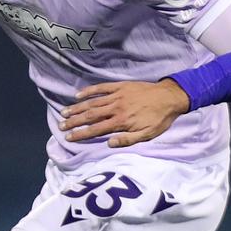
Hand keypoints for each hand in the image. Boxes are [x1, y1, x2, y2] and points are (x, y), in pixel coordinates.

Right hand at [59, 79, 189, 147]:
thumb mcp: (147, 135)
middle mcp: (115, 108)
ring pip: (92, 102)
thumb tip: (109, 144)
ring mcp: (117, 96)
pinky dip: (89, 91)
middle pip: (90, 116)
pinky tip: (78, 95)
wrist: (170, 97)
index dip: (81, 134)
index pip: (96, 130)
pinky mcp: (120, 86)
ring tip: (64, 112)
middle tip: (61, 125)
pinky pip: (101, 88)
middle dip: (74, 121)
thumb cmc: (159, 119)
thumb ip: (127, 140)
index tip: (69, 137)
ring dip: (77, 108)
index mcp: (121, 122)